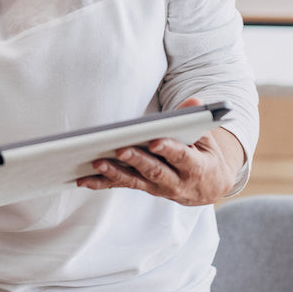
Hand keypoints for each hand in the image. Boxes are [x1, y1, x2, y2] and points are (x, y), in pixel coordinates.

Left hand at [75, 97, 245, 205]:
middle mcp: (175, 182)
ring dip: (115, 172)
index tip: (156, 142)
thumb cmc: (205, 156)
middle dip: (137, 160)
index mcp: (195, 167)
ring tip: (97, 163)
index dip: (169, 150)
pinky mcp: (144, 188)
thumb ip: (198, 121)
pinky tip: (84, 179)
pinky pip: (122, 185)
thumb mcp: (207, 139)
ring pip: (135, 181)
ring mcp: (158, 188)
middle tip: (121, 149)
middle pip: (155, 171)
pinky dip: (102, 183)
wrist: (208, 187)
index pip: (182, 157)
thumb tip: (194, 103)